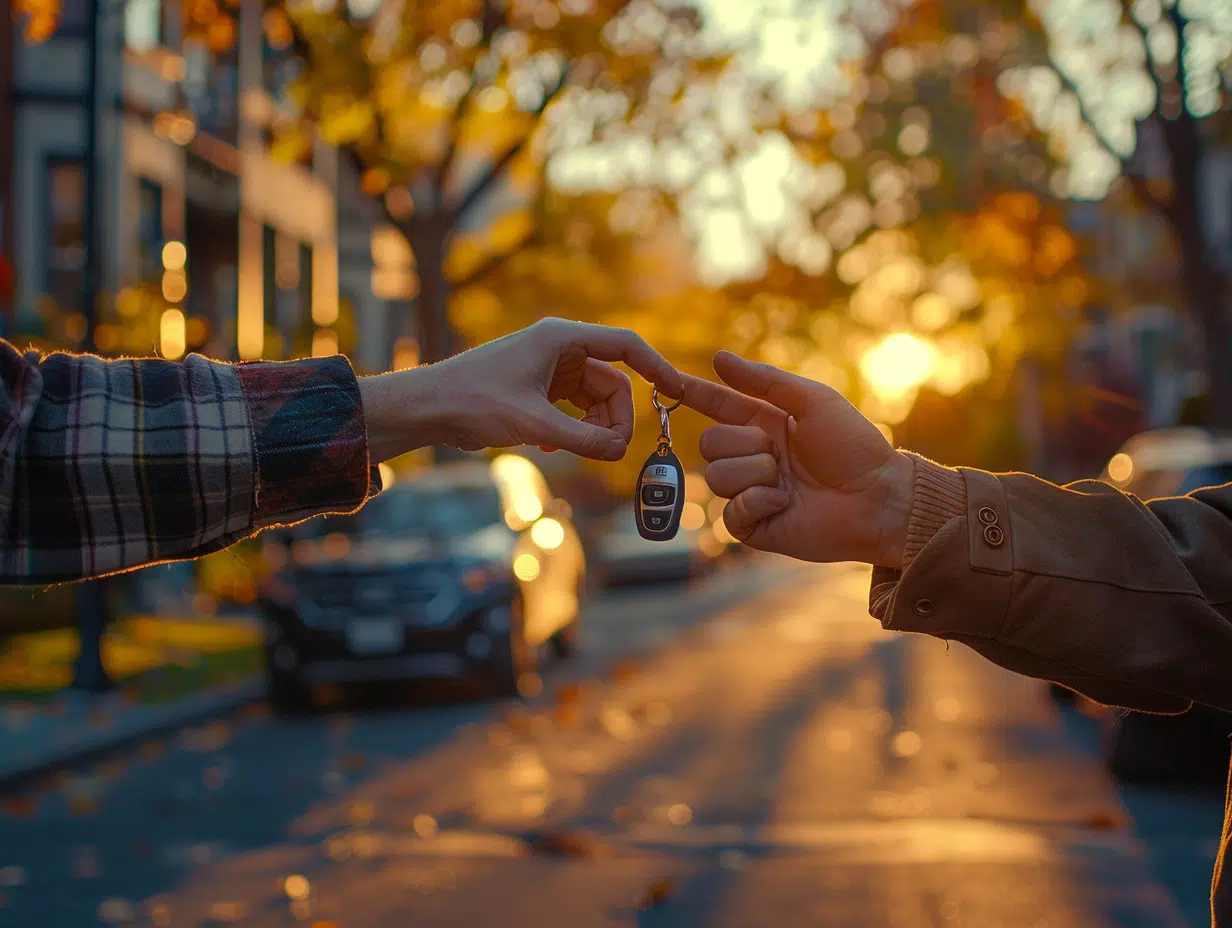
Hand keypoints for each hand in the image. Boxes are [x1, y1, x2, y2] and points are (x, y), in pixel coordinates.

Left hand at [360, 318, 682, 462]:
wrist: (426, 408)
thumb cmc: (473, 402)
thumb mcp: (533, 424)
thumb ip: (582, 439)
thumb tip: (621, 452)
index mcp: (561, 338)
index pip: (625, 347)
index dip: (657, 368)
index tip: (678, 391)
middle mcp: (559, 348)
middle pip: (613, 383)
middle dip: (616, 418)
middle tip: (608, 451)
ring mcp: (549, 369)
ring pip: (595, 401)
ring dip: (594, 429)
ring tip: (575, 451)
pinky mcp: (538, 389)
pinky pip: (574, 410)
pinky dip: (573, 430)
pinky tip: (548, 448)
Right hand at [680, 351, 914, 567]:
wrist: (878, 498)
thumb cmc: (853, 446)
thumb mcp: (811, 400)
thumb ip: (763, 380)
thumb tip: (719, 358)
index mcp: (765, 425)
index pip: (717, 406)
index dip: (693, 394)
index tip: (665, 381)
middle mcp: (753, 458)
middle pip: (709, 443)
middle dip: (742, 443)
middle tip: (779, 453)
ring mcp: (752, 493)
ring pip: (717, 476)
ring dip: (754, 473)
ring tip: (788, 481)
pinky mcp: (756, 527)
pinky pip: (730, 512)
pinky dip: (757, 502)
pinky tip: (784, 503)